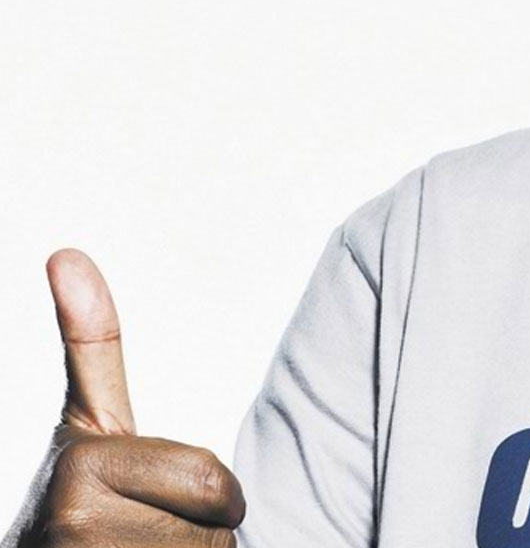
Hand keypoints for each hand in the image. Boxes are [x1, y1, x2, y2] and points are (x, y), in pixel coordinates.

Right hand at [14, 250, 245, 546]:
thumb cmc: (84, 500)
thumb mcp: (90, 421)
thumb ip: (92, 344)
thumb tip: (66, 254)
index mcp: (81, 469)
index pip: (213, 481)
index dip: (208, 492)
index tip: (150, 492)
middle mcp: (74, 527)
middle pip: (216, 519)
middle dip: (201, 525)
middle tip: (148, 526)